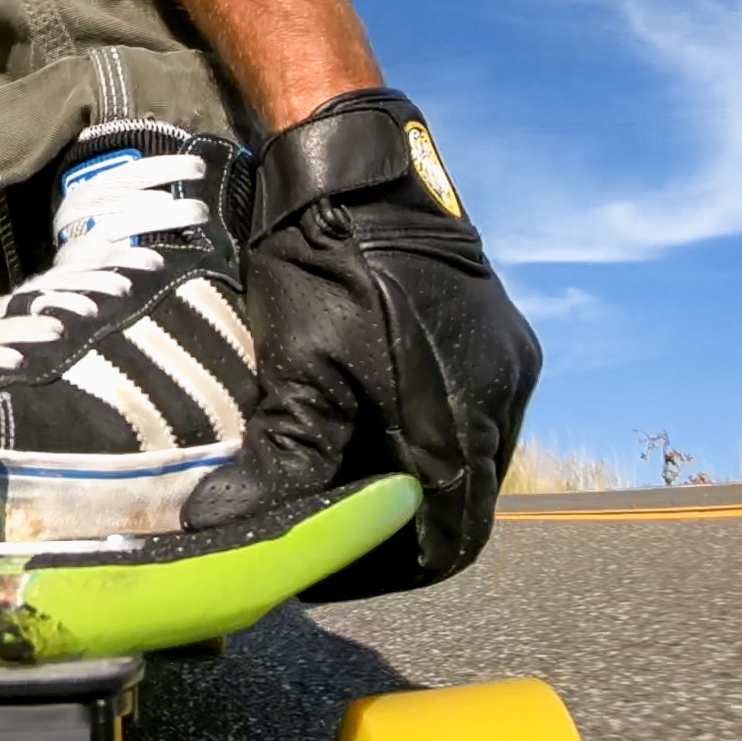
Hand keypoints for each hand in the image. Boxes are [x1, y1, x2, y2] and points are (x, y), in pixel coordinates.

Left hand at [183, 90, 541, 599]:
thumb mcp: (294, 375)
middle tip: (332, 533)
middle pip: (461, 508)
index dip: (386, 573)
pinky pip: (480, 416)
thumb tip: (228, 536)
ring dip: (416, 485)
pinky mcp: (508, 337)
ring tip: (346, 479)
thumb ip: (282, 468)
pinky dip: (432, 439)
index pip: (444, 544)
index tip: (330, 572)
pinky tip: (376, 425)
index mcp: (459, 423)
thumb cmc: (320, 267)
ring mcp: (513, 366)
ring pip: (473, 464)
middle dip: (398, 531)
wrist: (356, 167)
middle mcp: (504, 400)